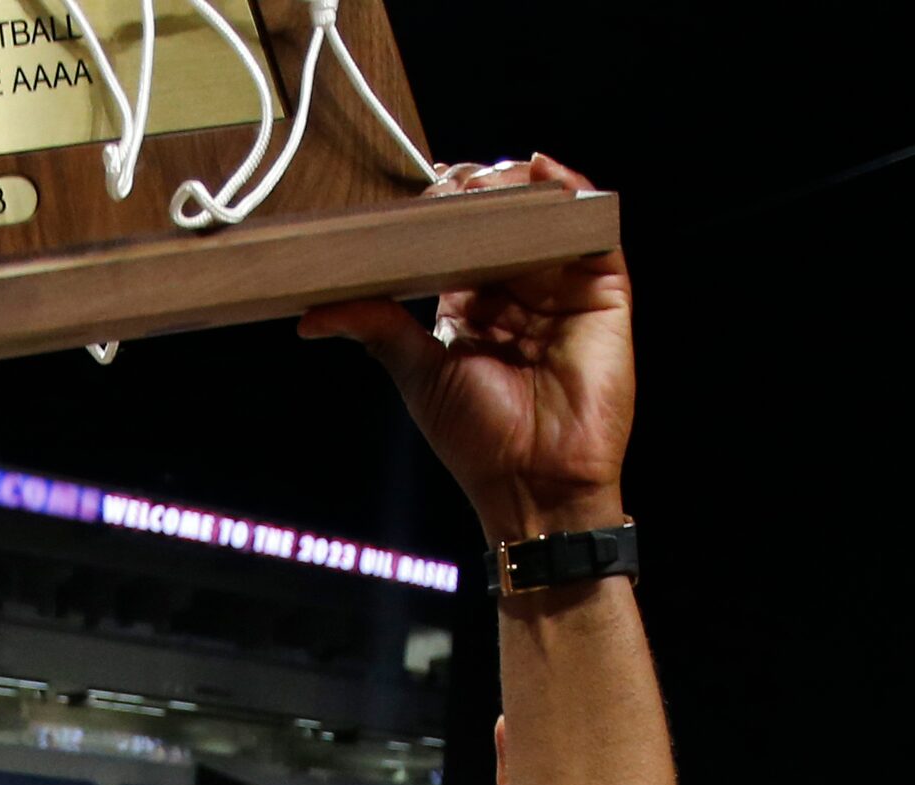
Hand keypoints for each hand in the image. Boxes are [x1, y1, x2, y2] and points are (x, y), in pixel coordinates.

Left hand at [298, 156, 630, 541]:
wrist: (532, 483)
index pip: (460, 237)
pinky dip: (573, 195)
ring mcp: (563, 288)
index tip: (420, 189)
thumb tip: (310, 315)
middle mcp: (519, 290)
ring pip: (546, 215)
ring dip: (517, 186)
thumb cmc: (479, 439)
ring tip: (487, 179)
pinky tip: (542, 171)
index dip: (444, 207)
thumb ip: (376, 328)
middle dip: (478, 189)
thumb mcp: (418, 372)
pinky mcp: (604, 293)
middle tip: (449, 182)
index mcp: (473, 304)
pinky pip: (595, 233)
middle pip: (503, 217)